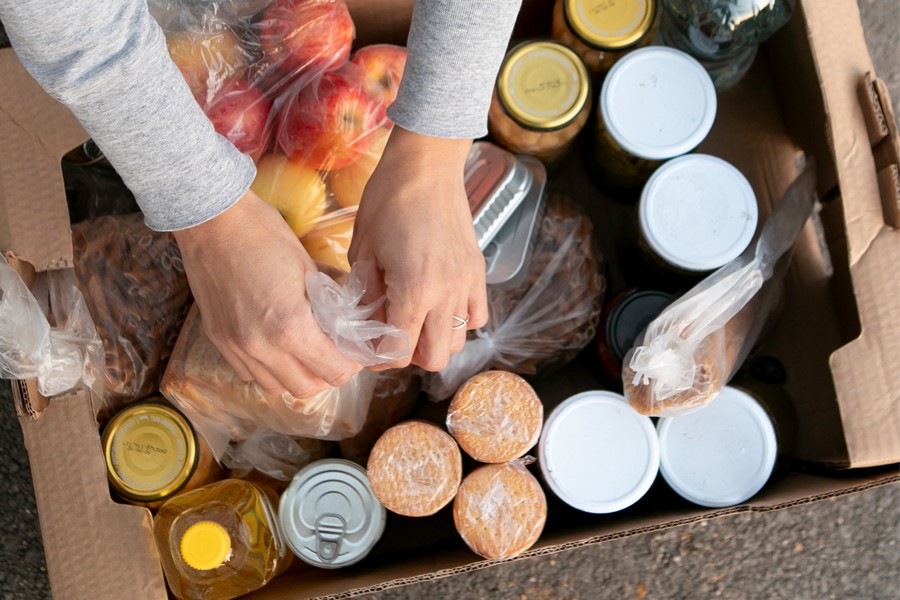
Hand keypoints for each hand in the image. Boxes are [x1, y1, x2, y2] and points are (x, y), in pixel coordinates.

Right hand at [173, 189, 361, 396]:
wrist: (212, 220)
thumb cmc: (264, 234)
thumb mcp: (309, 268)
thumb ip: (329, 305)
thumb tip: (347, 325)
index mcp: (290, 327)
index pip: (334, 371)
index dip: (351, 363)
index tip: (354, 350)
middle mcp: (260, 347)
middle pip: (307, 388)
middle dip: (327, 373)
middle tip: (335, 352)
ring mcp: (235, 347)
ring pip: (276, 387)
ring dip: (297, 375)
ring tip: (306, 351)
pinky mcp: (218, 340)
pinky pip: (249, 373)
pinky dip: (268, 369)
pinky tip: (276, 346)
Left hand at [349, 126, 488, 371]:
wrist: (426, 166)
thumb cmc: (387, 201)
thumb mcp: (363, 251)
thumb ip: (367, 295)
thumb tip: (367, 324)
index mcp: (413, 290)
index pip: (399, 351)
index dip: (379, 356)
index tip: (367, 346)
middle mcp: (446, 294)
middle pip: (434, 358)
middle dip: (408, 355)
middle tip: (390, 335)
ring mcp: (466, 284)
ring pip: (458, 342)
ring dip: (434, 340)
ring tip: (414, 320)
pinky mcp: (478, 272)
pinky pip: (477, 316)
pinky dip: (459, 321)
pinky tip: (440, 305)